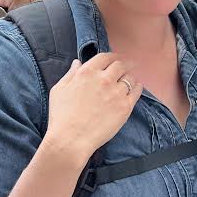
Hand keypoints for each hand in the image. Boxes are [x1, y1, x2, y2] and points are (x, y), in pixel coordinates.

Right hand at [44, 53, 142, 167]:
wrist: (71, 140)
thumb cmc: (61, 117)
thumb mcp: (59, 90)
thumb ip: (70, 74)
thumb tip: (77, 62)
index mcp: (87, 72)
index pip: (105, 57)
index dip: (112, 56)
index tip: (116, 59)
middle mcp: (104, 79)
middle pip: (120, 65)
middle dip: (125, 63)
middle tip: (129, 65)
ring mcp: (116, 93)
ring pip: (130, 78)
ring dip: (130, 76)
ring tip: (131, 79)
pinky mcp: (125, 107)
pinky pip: (136, 92)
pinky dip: (137, 87)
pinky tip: (136, 88)